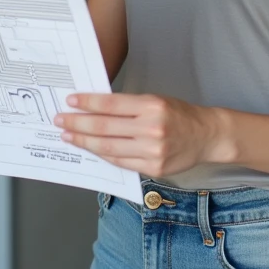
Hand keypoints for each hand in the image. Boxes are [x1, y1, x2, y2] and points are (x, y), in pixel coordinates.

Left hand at [54, 93, 220, 177]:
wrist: (207, 136)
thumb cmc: (179, 115)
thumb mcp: (156, 101)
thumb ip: (128, 106)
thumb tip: (94, 108)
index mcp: (152, 106)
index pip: (111, 105)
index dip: (87, 103)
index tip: (70, 101)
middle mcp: (152, 129)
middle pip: (105, 127)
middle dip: (78, 124)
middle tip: (60, 120)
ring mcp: (153, 151)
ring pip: (109, 148)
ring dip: (85, 142)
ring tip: (69, 136)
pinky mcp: (154, 168)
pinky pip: (120, 162)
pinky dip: (103, 155)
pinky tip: (91, 149)